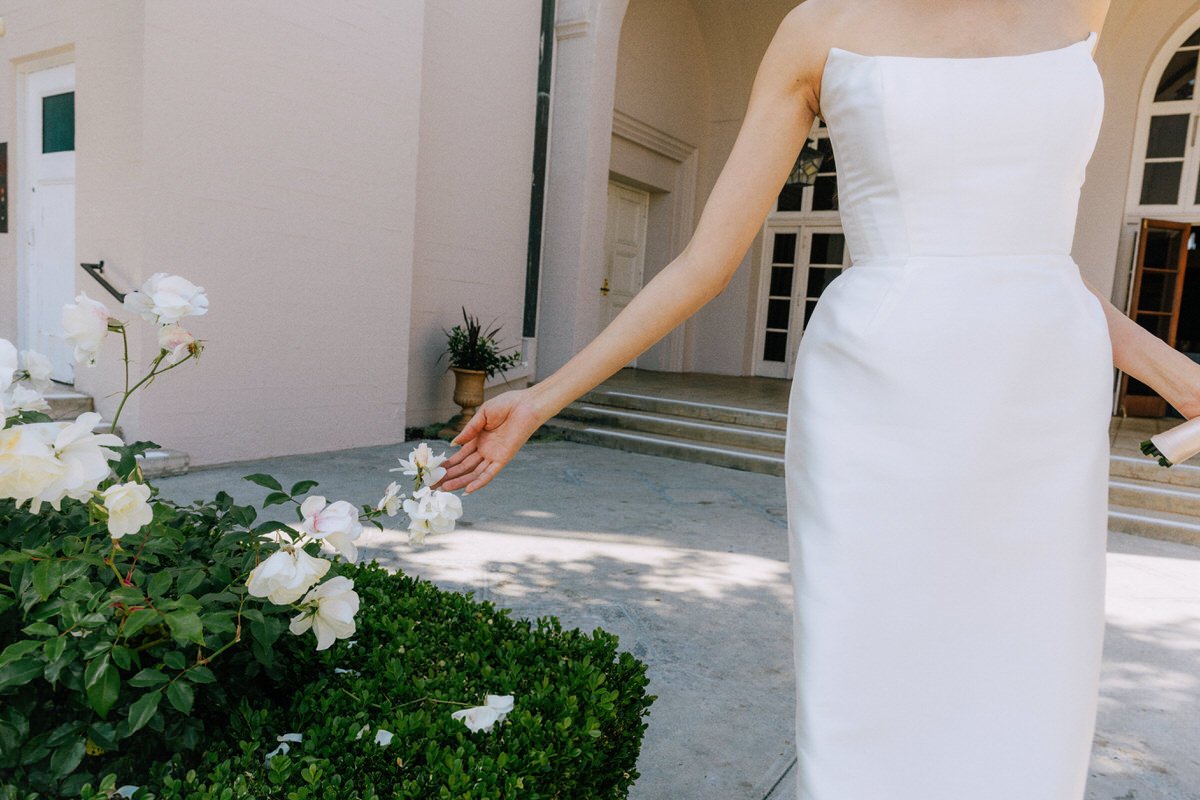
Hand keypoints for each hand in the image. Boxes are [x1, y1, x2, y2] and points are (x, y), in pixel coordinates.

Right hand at [432, 388, 549, 493]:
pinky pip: (489, 473)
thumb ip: (469, 430)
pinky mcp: (503, 458)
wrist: (525, 404)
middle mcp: (484, 450)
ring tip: (443, 488)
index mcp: (478, 438)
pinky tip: (467, 490)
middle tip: (432, 485)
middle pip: (464, 466)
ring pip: (473, 472)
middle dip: (448, 476)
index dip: (447, 464)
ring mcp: (493, 455)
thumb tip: (453, 444)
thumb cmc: (507, 404)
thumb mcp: (483, 414)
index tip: (434, 471)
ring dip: (459, 481)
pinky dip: (479, 482)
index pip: (460, 455)